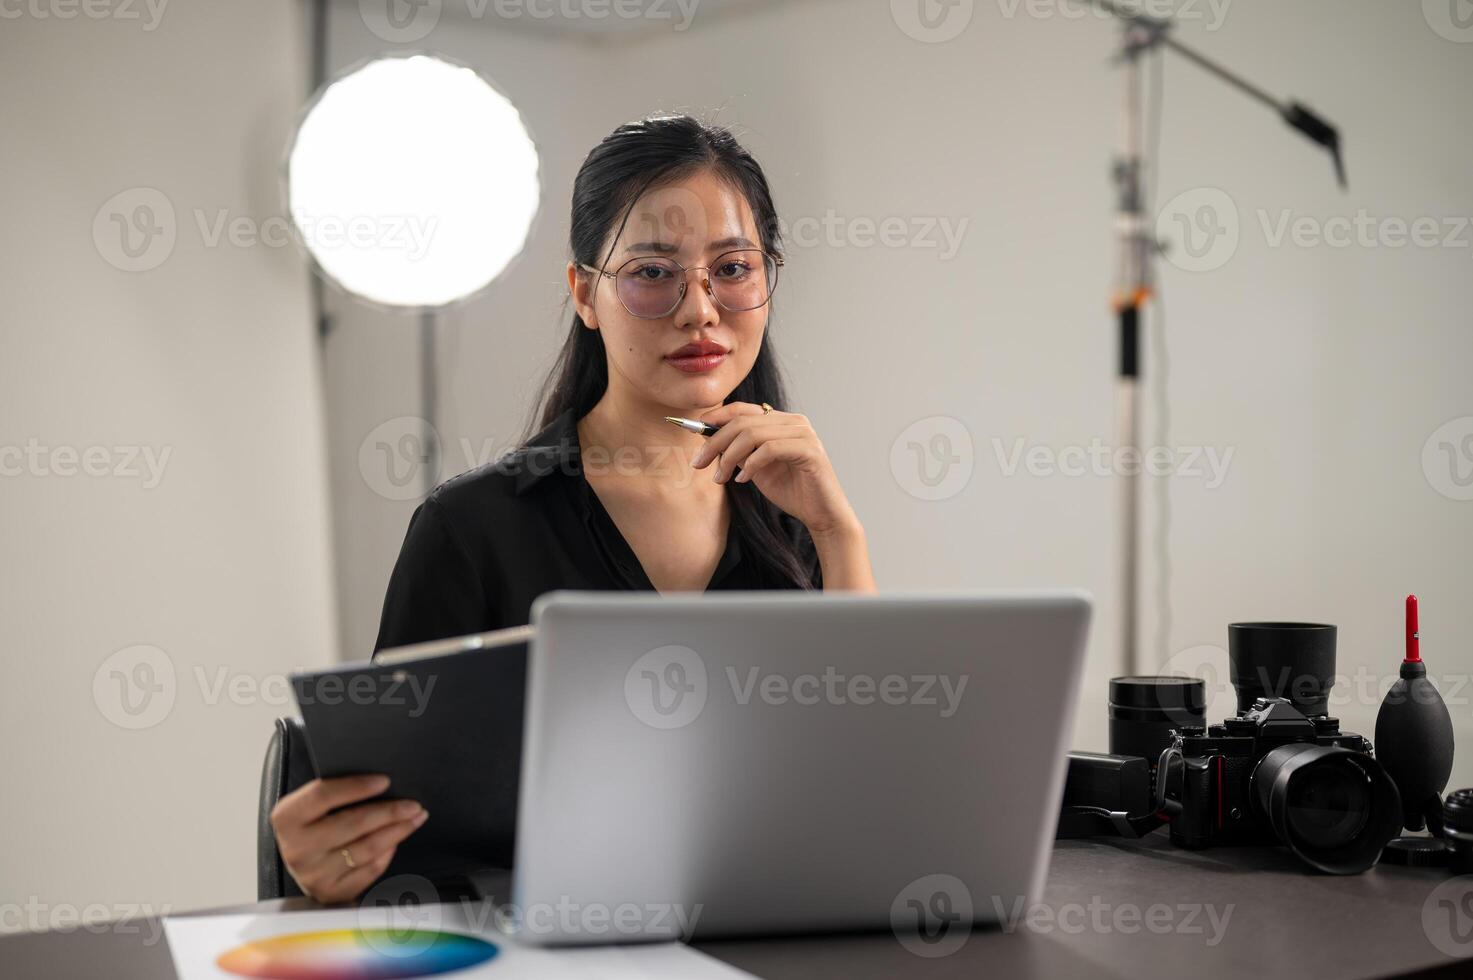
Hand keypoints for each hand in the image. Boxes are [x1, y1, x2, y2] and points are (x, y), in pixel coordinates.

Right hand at [269, 774, 427, 903]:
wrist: (299, 860)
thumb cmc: (312, 823)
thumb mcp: (311, 804)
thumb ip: (335, 793)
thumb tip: (381, 784)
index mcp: (287, 818)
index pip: (323, 795)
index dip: (357, 787)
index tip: (385, 781)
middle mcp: (297, 848)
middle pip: (353, 824)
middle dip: (389, 812)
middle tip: (413, 805)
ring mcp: (314, 874)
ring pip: (366, 848)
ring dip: (397, 831)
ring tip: (415, 818)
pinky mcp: (330, 892)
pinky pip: (370, 870)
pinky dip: (388, 853)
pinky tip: (397, 841)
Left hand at [689, 402, 859, 538]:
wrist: (821, 515)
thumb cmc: (791, 491)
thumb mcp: (755, 468)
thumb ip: (738, 451)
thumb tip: (706, 435)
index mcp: (782, 421)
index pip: (744, 409)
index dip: (717, 416)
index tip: (695, 430)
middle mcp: (794, 421)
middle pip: (744, 421)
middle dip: (715, 442)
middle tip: (698, 463)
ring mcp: (803, 434)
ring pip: (753, 434)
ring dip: (729, 456)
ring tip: (720, 477)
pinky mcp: (809, 450)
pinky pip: (770, 449)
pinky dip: (751, 464)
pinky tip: (743, 480)